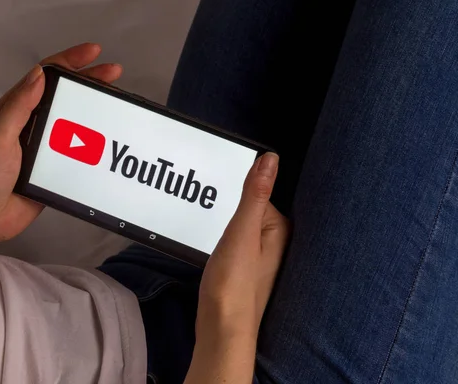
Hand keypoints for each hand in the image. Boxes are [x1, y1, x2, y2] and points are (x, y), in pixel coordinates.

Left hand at [0, 43, 122, 249]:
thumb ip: (18, 106)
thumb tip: (41, 72)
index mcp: (17, 110)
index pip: (45, 75)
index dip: (70, 60)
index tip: (95, 52)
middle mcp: (33, 123)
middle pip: (66, 94)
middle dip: (91, 80)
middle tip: (116, 73)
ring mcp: (46, 146)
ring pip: (76, 119)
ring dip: (96, 109)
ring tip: (119, 103)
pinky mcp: (55, 168)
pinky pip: (79, 149)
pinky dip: (95, 140)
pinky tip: (110, 140)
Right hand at [185, 152, 288, 383]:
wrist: (221, 328)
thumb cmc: (234, 282)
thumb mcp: (243, 231)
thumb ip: (254, 194)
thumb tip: (270, 159)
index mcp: (280, 230)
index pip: (258, 194)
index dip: (236, 193)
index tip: (215, 192)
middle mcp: (275, 244)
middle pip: (248, 211)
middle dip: (229, 209)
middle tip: (207, 214)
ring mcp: (259, 259)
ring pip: (240, 228)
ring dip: (224, 226)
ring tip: (208, 231)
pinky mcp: (244, 270)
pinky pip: (234, 243)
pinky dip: (222, 241)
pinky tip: (212, 248)